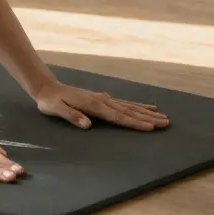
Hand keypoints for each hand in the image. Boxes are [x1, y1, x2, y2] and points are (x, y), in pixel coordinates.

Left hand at [34, 79, 169, 130]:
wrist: (47, 88)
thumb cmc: (51, 101)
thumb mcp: (56, 109)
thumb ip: (71, 116)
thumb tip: (87, 125)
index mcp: (94, 105)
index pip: (118, 116)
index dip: (134, 122)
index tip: (151, 127)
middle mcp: (101, 100)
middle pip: (128, 111)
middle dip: (148, 118)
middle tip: (166, 123)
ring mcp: (102, 98)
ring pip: (128, 106)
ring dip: (145, 112)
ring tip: (162, 116)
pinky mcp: (101, 98)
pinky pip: (122, 103)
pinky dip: (136, 106)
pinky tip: (145, 107)